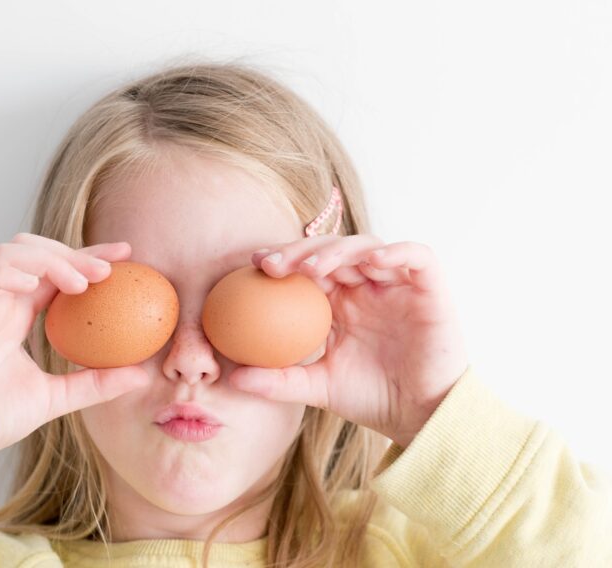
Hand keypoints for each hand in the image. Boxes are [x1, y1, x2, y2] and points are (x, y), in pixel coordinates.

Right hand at [0, 233, 148, 487]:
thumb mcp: (58, 397)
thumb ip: (96, 383)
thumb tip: (142, 376)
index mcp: (17, 315)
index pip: (55, 272)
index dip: (87, 257)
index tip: (126, 256)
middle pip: (34, 251)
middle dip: (72, 252)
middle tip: (108, 269)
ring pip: (7, 254)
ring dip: (46, 259)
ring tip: (79, 283)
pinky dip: (5, 273)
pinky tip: (34, 282)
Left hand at [228, 234, 468, 447]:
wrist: (421, 417)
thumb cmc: (371, 399)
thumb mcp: (317, 388)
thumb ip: (278, 380)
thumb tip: (232, 379)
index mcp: (339, 302)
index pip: (308, 267)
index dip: (283, 259)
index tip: (254, 265)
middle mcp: (366, 286)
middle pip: (331, 250)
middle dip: (300, 251)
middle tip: (273, 264)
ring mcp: (397, 284)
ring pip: (367, 247)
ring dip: (338, 251)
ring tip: (313, 268)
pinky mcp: (430, 287)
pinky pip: (417, 256)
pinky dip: (397, 252)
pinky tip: (372, 262)